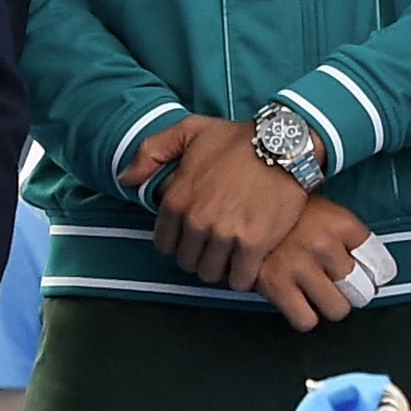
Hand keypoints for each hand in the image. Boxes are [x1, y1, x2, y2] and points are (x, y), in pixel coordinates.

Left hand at [157, 113, 313, 284]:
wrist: (284, 144)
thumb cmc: (237, 138)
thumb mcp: (189, 130)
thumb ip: (150, 152)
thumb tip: (125, 179)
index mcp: (177, 199)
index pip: (164, 244)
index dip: (179, 243)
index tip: (195, 236)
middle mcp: (196, 220)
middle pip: (187, 263)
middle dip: (200, 256)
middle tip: (216, 246)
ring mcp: (224, 234)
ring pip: (212, 274)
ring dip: (222, 268)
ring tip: (233, 254)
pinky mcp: (254, 243)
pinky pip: (241, 279)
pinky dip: (244, 277)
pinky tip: (251, 263)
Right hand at [246, 196, 375, 330]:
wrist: (243, 201)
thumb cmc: (285, 211)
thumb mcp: (325, 211)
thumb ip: (348, 238)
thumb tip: (375, 275)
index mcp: (341, 223)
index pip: (380, 265)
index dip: (375, 277)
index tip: (369, 280)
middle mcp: (324, 244)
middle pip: (360, 292)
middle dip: (350, 293)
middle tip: (337, 286)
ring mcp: (299, 265)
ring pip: (335, 309)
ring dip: (328, 305)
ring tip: (317, 294)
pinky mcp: (275, 284)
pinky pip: (305, 320)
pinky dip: (304, 316)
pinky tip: (297, 301)